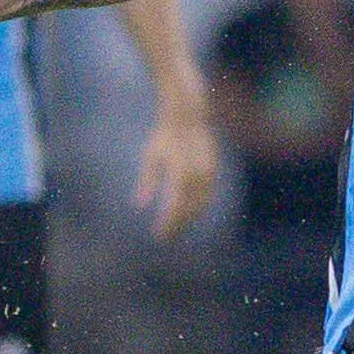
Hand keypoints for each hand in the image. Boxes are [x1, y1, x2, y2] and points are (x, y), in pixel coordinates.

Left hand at [136, 107, 218, 238]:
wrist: (188, 118)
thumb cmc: (164, 137)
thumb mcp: (151, 157)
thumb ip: (147, 182)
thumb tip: (139, 206)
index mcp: (179, 173)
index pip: (174, 207)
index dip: (167, 224)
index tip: (159, 235)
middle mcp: (197, 176)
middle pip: (189, 210)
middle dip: (179, 225)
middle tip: (167, 236)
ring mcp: (209, 174)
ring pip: (201, 205)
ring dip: (189, 218)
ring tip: (177, 227)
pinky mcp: (214, 171)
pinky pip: (207, 196)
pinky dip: (199, 207)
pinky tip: (189, 212)